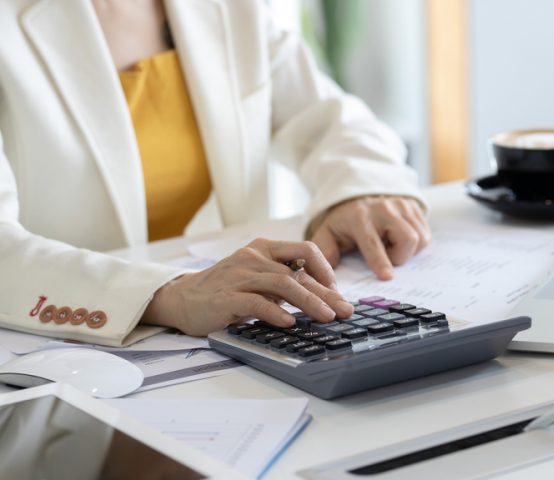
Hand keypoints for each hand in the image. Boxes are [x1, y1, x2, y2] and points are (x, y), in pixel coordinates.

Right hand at [141, 239, 353, 335]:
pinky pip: (256, 302)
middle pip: (299, 271)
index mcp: (264, 248)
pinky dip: (276, 313)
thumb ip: (284, 282)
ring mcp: (239, 275)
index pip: (305, 250)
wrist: (182, 298)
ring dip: (309, 302)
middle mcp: (253, 256)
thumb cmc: (226, 290)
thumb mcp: (258, 279)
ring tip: (326, 317)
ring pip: (283, 284)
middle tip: (345, 310)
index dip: (326, 271)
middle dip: (326, 293)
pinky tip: (290, 323)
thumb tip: (324, 299)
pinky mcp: (226, 297)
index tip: (337, 293)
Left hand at [310, 196, 430, 279]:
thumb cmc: (345, 221)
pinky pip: (425, 233)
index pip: (373, 243)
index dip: (381, 261)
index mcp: (360, 218)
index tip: (387, 276)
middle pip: (407, 239)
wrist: (359, 194)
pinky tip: (399, 239)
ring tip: (391, 246)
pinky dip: (416, 242)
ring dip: (408, 250)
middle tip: (387, 256)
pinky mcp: (414, 206)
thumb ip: (325, 249)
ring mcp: (402, 205)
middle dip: (400, 256)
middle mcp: (384, 209)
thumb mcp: (328, 233)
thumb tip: (329, 267)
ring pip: (420, 238)